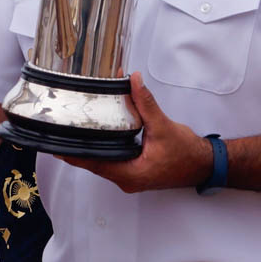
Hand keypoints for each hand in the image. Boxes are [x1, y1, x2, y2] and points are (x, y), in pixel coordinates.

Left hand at [66, 74, 210, 193]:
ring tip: (74, 132)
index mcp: (130, 174)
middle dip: (79, 149)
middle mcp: (127, 179)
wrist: (204, 164)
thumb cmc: (187, 154)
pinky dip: (105, 148)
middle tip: (62, 132)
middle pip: (94, 164)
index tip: (55, 147)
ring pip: (103, 163)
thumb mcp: (163, 126)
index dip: (73, 155)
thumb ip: (146, 103)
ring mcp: (131, 177)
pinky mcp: (135, 171)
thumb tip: (134, 81)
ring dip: (91, 148)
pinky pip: (113, 161)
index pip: (93, 164)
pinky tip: (97, 136)